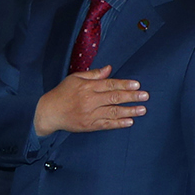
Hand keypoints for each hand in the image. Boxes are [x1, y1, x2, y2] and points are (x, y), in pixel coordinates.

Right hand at [33, 65, 147, 135]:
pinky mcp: (88, 125)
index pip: (109, 85)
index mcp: (87, 87)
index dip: (124, 84)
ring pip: (113, 112)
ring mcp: (89, 114)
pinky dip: (118, 123)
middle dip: (131, 97)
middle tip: (145, 96)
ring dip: (129, 111)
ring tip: (142, 110)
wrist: (48, 112)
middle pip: (114, 98)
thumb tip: (109, 69)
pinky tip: (129, 122)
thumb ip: (93, 74)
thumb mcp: (74, 78)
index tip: (137, 84)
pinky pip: (106, 124)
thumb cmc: (62, 93)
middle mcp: (89, 100)